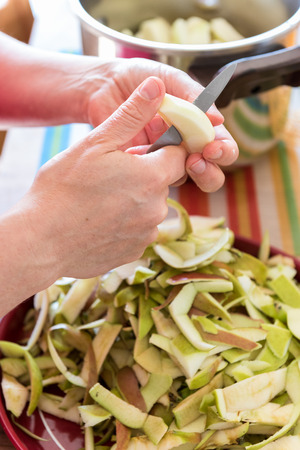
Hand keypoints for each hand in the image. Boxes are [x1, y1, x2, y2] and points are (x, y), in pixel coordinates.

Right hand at [0, 76, 186, 311]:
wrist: (41, 241)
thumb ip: (131, 115)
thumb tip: (156, 86)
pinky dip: (125, 223)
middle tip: (110, 175)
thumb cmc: (63, 189)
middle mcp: (157, 207)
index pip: (178, 155)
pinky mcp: (135, 251)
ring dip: (134, 200)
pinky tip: (100, 220)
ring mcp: (146, 232)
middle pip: (162, 182)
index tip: (138, 150)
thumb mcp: (96, 143)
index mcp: (152, 176)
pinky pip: (138, 230)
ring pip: (150, 207)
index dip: (160, 150)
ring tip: (101, 199)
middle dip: (143, 175)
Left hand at [87, 58, 237, 191]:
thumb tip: (217, 119)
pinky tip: (138, 153)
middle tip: (196, 163)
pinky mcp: (141, 165)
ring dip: (179, 173)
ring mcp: (162, 157)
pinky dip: (148, 168)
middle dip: (209, 172)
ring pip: (182, 178)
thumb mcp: (169, 78)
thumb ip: (192, 94)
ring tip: (166, 160)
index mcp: (197, 124)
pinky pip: (150, 175)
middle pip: (209, 170)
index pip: (220, 144)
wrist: (103, 85)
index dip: (223, 150)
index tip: (211, 149)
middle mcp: (184, 144)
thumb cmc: (139, 77)